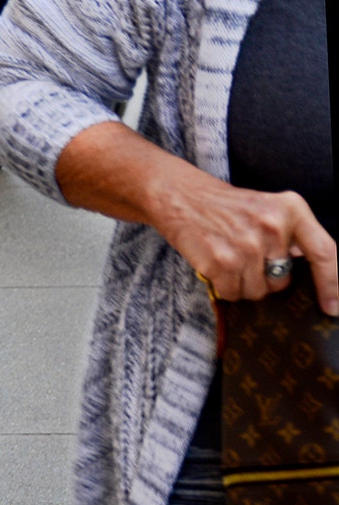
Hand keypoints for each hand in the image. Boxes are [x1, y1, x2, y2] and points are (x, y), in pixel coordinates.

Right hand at [155, 179, 337, 315]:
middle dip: (266, 280)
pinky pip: (231, 293)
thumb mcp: (268, 208)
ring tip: (228, 261)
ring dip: (242, 285)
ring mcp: (246, 245)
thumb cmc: (226, 206)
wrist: (181, 196)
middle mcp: (272, 227)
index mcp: (291, 209)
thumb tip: (309, 273)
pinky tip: (215, 266)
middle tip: (246, 260)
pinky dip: (223, 287)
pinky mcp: (220, 261)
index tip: (332, 307)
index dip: (331, 284)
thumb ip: (292, 236)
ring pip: (256, 291)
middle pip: (283, 281)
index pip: (325, 253)